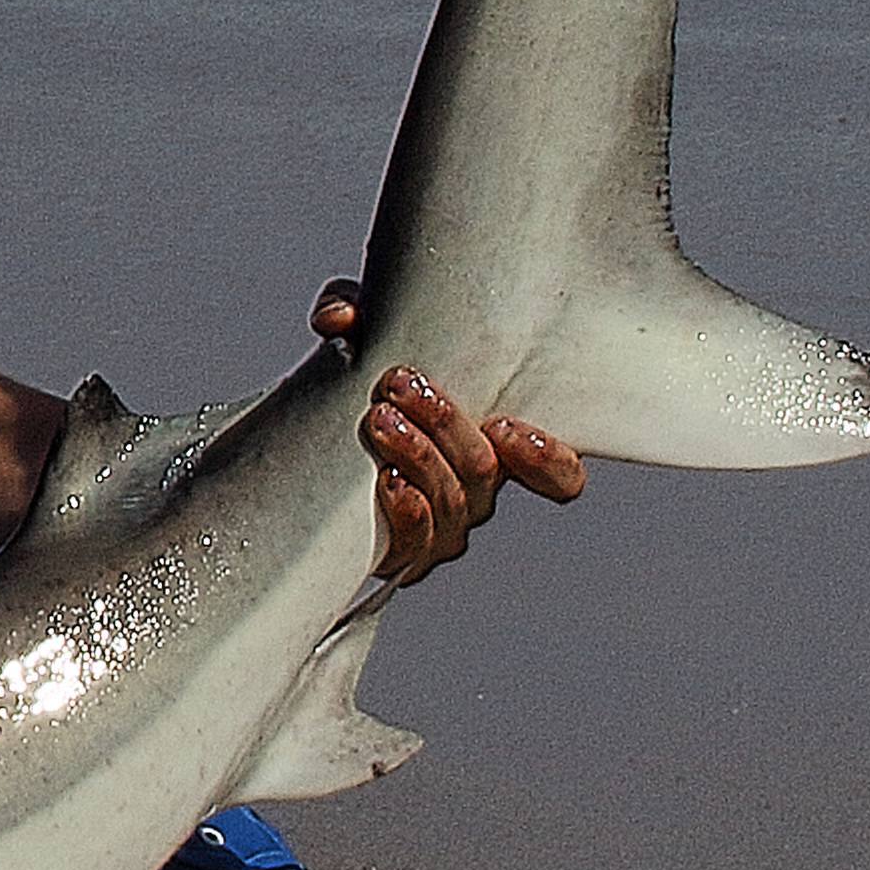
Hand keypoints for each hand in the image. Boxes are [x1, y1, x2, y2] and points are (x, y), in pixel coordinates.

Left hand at [311, 282, 587, 585]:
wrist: (312, 446)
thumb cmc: (369, 388)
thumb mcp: (369, 340)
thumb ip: (363, 318)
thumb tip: (341, 317)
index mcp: (497, 447)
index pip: (558, 474)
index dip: (546, 458)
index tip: (506, 422)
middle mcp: (479, 491)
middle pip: (485, 471)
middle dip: (446, 423)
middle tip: (401, 383)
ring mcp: (444, 527)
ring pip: (451, 502)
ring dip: (418, 455)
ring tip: (381, 418)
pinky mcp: (402, 551)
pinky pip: (416, 542)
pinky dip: (406, 510)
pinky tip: (386, 479)